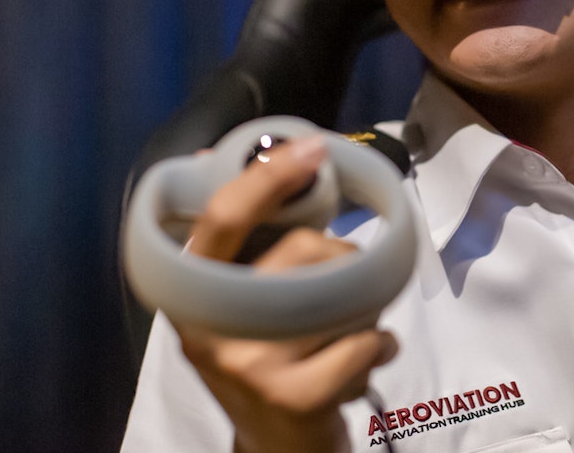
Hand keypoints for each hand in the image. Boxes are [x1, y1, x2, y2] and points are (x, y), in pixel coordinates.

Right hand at [175, 136, 398, 452]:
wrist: (276, 447)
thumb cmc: (267, 361)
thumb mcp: (238, 303)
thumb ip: (238, 238)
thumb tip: (210, 152)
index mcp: (192, 291)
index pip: (222, 218)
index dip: (266, 177)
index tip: (311, 150)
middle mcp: (208, 326)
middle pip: (302, 248)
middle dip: (344, 257)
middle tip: (347, 288)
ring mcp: (247, 363)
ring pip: (342, 294)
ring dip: (366, 309)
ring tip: (348, 334)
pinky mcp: (291, 396)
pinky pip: (364, 341)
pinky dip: (382, 346)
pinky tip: (366, 362)